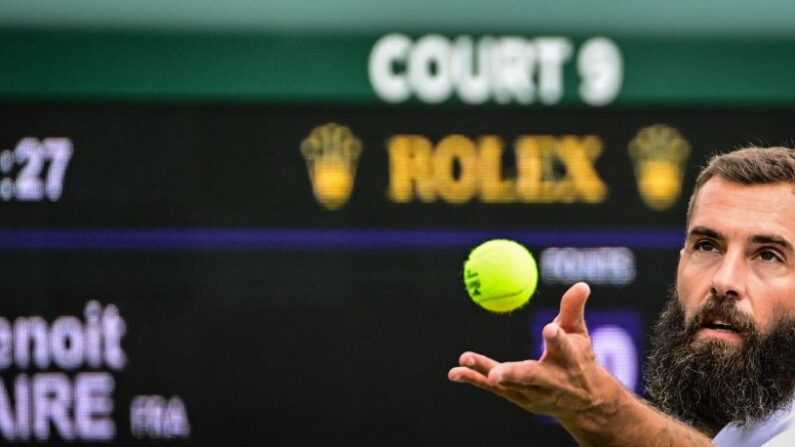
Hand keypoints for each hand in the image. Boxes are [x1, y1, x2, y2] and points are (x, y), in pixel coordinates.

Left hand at [448, 282, 615, 420]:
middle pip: (530, 376)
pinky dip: (473, 378)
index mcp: (569, 361)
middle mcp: (550, 381)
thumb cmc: (579, 358)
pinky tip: (455, 372)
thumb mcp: (579, 333)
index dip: (556, 338)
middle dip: (513, 374)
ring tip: (465, 359)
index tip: (548, 329)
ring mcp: (531, 392)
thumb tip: (581, 284)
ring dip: (485, 372)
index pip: (562, 347)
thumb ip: (573, 309)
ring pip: (506, 383)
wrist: (583, 402)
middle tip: (496, 373)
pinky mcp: (516, 397)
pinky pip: (492, 388)